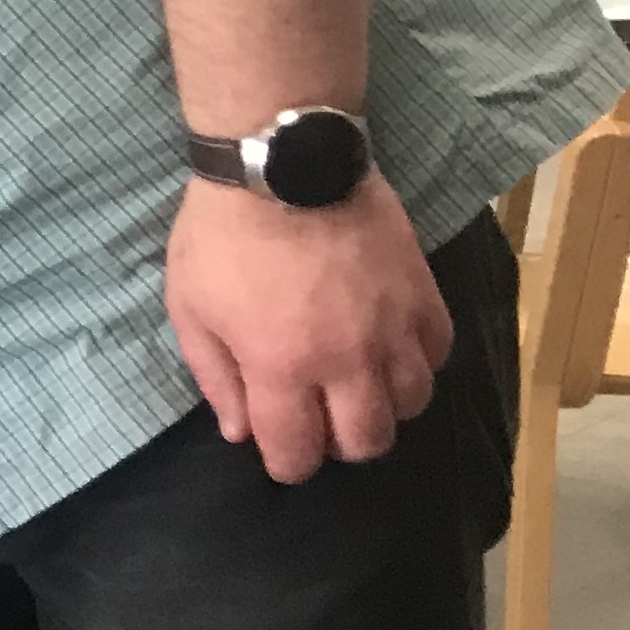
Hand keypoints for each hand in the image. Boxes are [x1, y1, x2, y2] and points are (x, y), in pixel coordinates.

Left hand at [164, 174, 449, 482]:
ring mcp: (393, 326)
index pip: (298, 451)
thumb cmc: (222, 237)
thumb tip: (239, 431)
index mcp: (282, 367)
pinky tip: (392, 351)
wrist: (282, 164)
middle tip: (321, 423)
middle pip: (367, 440)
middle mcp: (347, 359)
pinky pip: (439, 352)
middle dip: (341, 445)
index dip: (288, 464)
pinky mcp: (423, 292)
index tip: (282, 454)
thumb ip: (215, 377)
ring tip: (357, 388)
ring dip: (384, 408)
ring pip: (412, 403)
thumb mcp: (190, 309)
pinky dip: (418, 364)